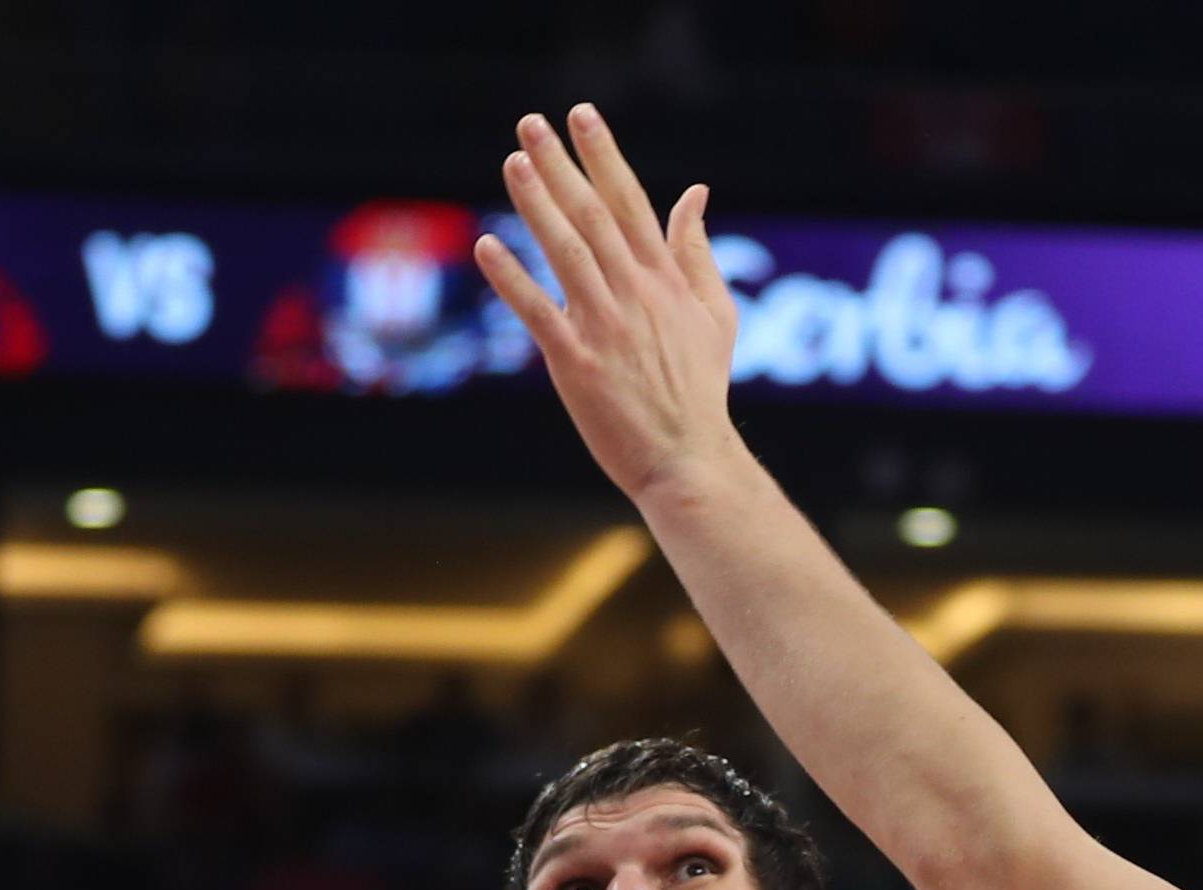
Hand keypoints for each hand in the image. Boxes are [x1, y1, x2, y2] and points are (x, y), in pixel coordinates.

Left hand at [472, 104, 742, 502]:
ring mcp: (604, 327)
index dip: (603, 156)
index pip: (630, 203)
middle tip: (530, 123)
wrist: (688, 459)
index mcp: (665, 280)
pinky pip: (538, 313)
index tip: (581, 116)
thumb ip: (698, 253)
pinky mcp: (576, 365)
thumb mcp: (716, 315)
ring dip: (536, 204)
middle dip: (560, 165)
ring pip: (565, 252)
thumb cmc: (701, 392)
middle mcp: (634, 294)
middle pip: (592, 215)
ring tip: (512, 162)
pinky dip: (512, 279)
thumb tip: (695, 193)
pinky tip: (486, 246)